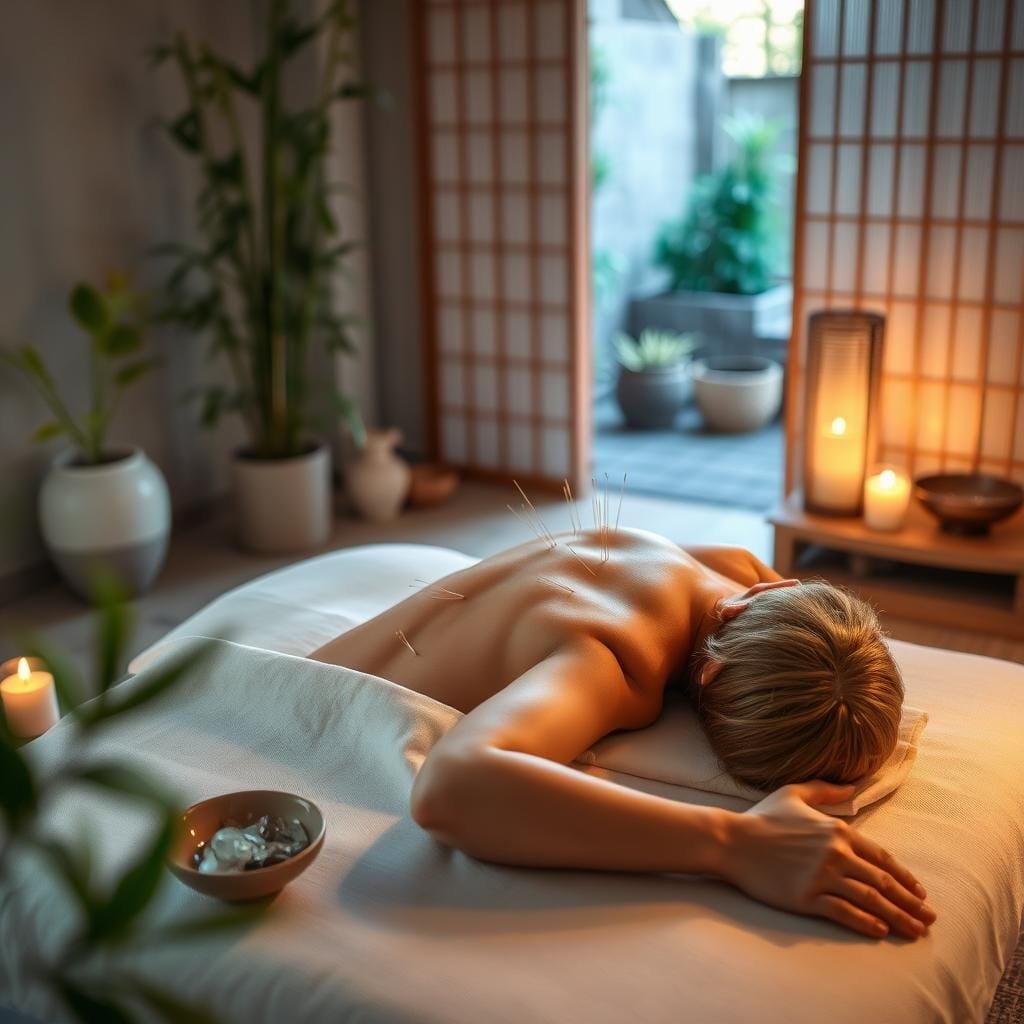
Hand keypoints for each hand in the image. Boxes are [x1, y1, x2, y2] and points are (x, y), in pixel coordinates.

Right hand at [722, 781, 936, 939]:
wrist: (732, 841)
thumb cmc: (762, 817)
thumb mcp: (794, 792)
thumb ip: (826, 789)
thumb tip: (852, 787)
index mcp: (836, 830)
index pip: (882, 857)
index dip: (904, 877)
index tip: (919, 892)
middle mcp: (835, 854)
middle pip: (883, 882)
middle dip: (910, 902)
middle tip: (928, 918)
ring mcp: (822, 877)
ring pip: (870, 900)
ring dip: (897, 917)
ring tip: (914, 931)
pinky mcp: (806, 897)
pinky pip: (844, 912)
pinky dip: (865, 922)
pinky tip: (880, 930)